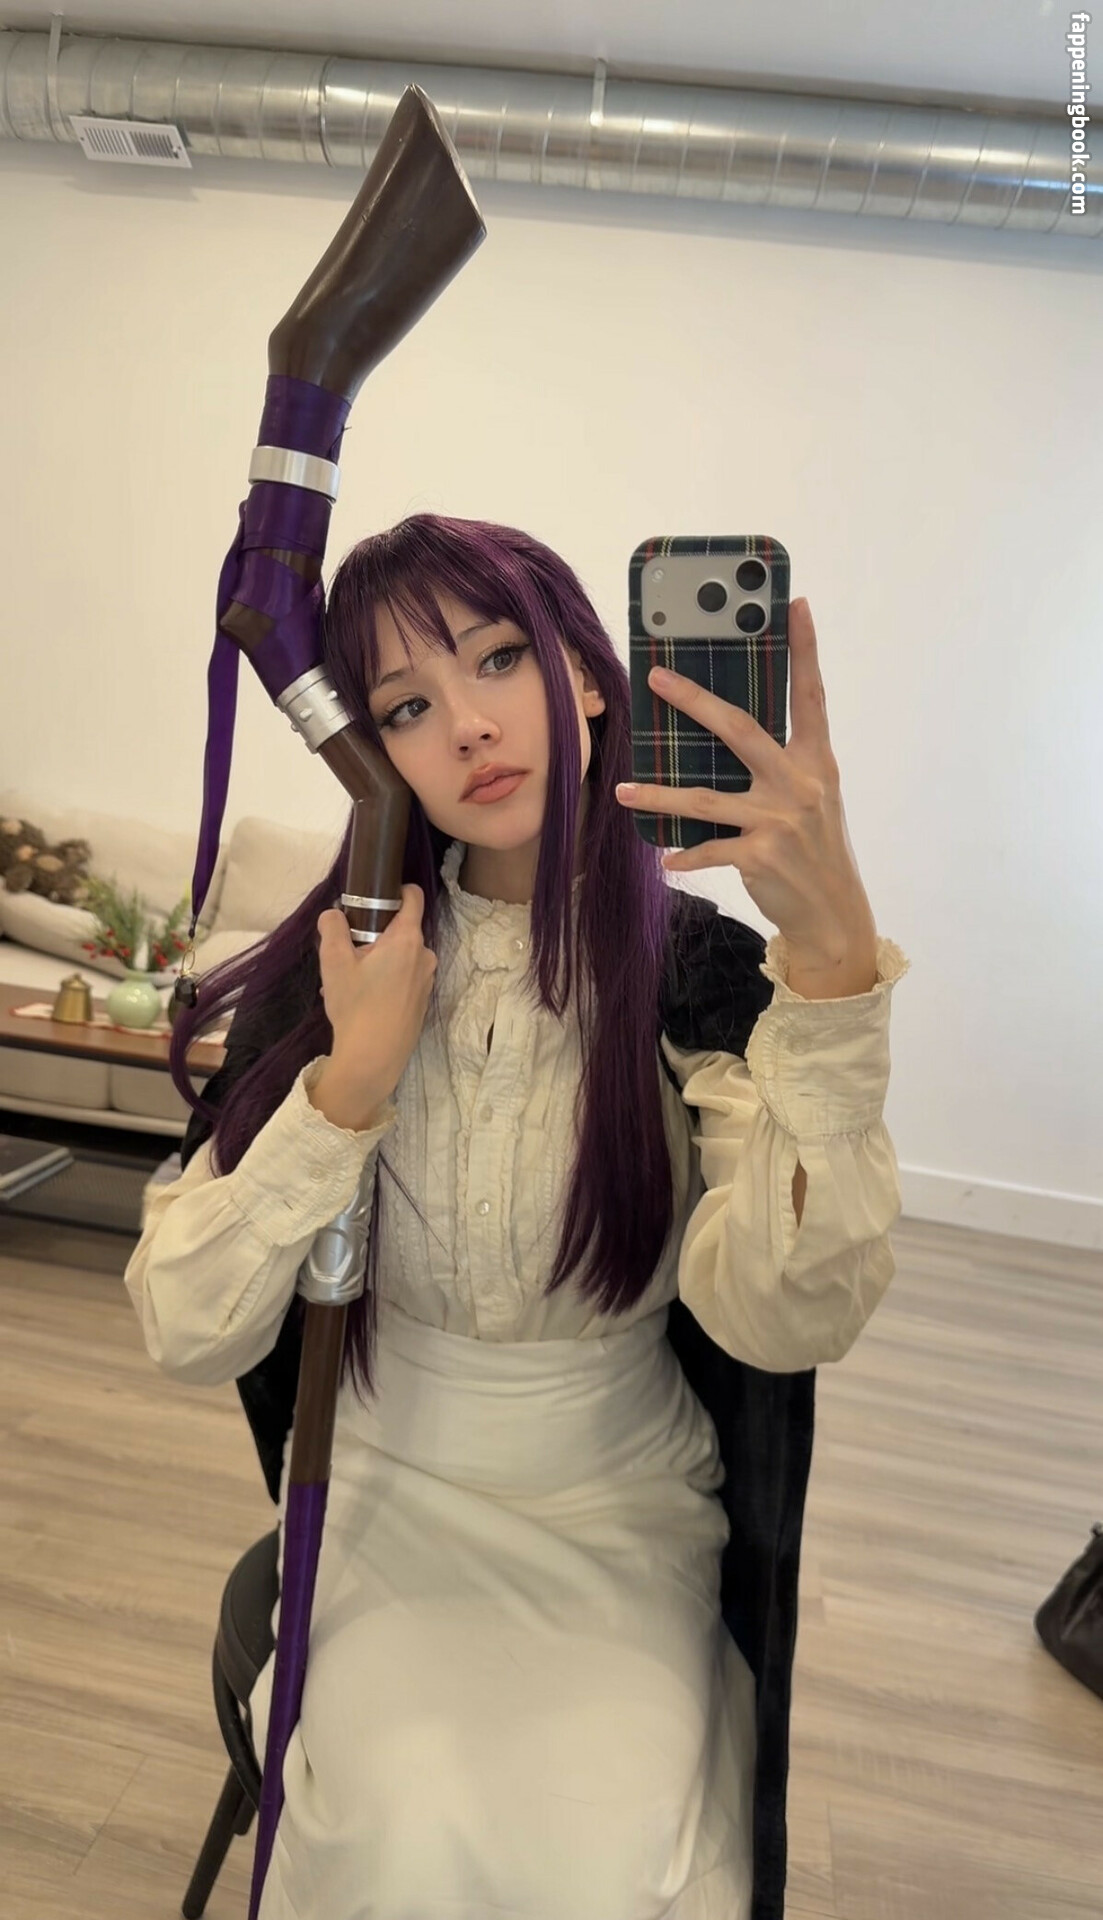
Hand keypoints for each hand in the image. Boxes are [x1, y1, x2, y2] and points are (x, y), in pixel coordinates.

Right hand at [313, 884, 437, 1120]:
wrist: (373, 1058)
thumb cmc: (355, 1006)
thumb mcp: (333, 962)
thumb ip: (332, 928)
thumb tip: (332, 914)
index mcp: (407, 939)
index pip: (413, 897)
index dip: (395, 890)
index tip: (374, 897)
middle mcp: (425, 955)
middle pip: (401, 929)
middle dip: (375, 935)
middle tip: (348, 953)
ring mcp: (426, 980)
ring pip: (400, 956)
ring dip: (377, 961)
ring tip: (348, 982)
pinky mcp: (422, 1001)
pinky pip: (403, 978)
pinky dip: (384, 980)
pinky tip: (360, 1000)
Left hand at [615, 598, 875, 962]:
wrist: (834, 915)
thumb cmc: (816, 851)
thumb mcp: (813, 799)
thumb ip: (782, 765)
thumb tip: (728, 731)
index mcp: (816, 762)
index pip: (810, 695)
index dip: (804, 648)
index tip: (794, 604)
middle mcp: (799, 784)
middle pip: (740, 729)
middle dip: (695, 701)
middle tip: (657, 677)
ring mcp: (779, 821)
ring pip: (703, 797)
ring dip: (658, 795)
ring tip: (624, 791)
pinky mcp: (760, 857)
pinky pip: (708, 848)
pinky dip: (685, 853)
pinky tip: (666, 856)